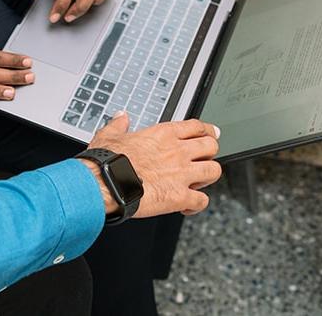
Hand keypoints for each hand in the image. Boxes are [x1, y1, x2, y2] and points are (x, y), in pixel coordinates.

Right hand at [82, 112, 221, 218]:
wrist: (108, 182)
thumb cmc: (108, 160)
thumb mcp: (110, 134)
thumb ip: (119, 125)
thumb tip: (120, 117)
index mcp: (163, 134)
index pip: (196, 126)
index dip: (207, 129)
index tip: (211, 132)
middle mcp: (177, 152)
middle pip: (211, 146)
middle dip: (210, 152)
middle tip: (204, 157)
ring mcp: (182, 174)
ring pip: (214, 171)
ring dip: (207, 176)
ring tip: (198, 180)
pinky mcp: (180, 197)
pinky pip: (202, 201)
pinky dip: (197, 204)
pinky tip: (188, 205)